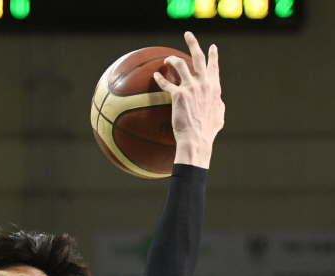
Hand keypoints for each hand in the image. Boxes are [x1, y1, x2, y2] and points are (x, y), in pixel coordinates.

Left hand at [154, 32, 224, 168]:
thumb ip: (217, 103)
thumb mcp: (219, 115)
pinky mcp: (178, 95)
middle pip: (198, 57)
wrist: (196, 140)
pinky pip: (167, 83)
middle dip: (193, 43)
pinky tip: (156, 75)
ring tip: (167, 59)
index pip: (214, 67)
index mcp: (214, 88)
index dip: (213, 56)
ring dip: (173, 59)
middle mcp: (203, 84)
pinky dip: (160, 79)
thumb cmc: (207, 132)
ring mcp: (191, 88)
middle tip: (187, 34)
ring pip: (180, 64)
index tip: (212, 47)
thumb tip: (217, 101)